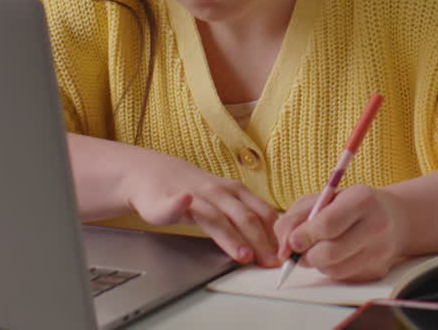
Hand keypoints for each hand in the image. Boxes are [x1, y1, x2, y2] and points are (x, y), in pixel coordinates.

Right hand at [121, 150, 279, 266]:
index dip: (275, 234)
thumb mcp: (225, 200)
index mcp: (235, 192)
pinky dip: (177, 203)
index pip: (262, 213)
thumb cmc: (194, 191)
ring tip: (243, 254)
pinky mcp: (165, 200)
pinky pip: (172, 203)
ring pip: (214, 217)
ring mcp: (192, 195)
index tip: (284, 255)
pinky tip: (183, 202)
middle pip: (243, 218)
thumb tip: (272, 242)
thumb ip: (246, 217)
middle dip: (260, 242)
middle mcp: (217, 192)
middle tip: (270, 263)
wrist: (153, 172)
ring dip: (230, 236)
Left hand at [274, 185, 407, 281]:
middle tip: (300, 249)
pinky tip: (338, 255)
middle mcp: (376, 225)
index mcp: (362, 199)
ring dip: (318, 263)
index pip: (327, 225)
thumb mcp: (323, 197)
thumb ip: (296, 217)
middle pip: (329, 253)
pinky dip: (332, 269)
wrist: (393, 217)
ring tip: (322, 247)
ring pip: (333, 270)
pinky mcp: (378, 270)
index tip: (292, 241)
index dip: (304, 236)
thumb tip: (284, 249)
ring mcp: (380, 251)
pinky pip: (343, 277)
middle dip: (306, 255)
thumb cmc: (350, 204)